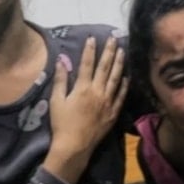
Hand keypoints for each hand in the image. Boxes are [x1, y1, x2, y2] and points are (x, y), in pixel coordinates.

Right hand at [46, 36, 128, 182]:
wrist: (75, 146)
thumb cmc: (62, 124)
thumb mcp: (57, 101)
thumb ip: (61, 80)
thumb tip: (62, 61)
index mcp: (82, 88)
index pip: (87, 64)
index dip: (90, 50)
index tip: (93, 38)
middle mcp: (98, 92)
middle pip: (105, 68)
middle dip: (109, 51)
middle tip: (113, 38)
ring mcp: (108, 102)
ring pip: (115, 79)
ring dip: (119, 64)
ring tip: (122, 51)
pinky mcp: (113, 113)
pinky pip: (121, 96)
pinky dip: (124, 85)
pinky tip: (127, 77)